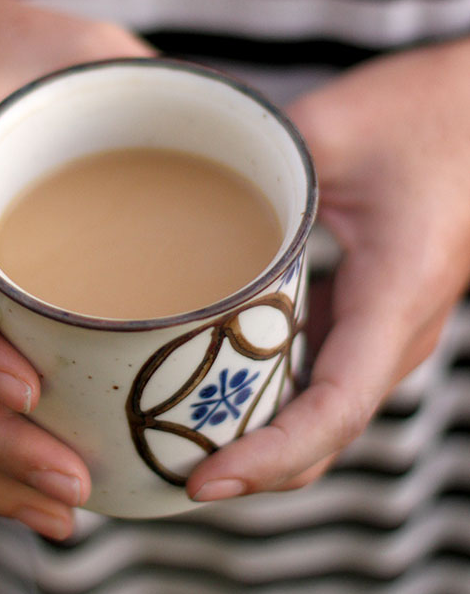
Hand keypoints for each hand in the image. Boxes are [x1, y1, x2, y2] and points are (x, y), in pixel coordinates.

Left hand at [187, 38, 469, 501]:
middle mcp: (398, 328)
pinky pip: (324, 372)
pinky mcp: (372, 309)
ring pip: (325, 410)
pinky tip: (218, 373)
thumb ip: (250, 163)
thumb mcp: (331, 126)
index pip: (336, 409)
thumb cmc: (427, 114)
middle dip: (254, 465)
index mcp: (397, 293)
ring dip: (262, 435)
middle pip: (327, 432)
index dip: (271, 457)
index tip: (205, 479)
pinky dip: (275, 392)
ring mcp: (387, 324)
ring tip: (181, 435)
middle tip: (168, 466)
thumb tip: (166, 181)